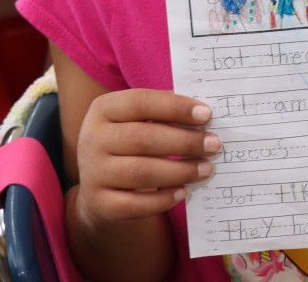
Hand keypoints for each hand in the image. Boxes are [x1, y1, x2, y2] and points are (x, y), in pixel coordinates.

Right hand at [75, 88, 219, 224]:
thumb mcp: (138, 121)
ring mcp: (93, 173)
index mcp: (103, 109)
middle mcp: (92, 139)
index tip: (207, 114)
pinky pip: (135, 204)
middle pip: (143, 138)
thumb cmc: (131, 142)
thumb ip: (164, 114)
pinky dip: (163, 200)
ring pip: (142, 172)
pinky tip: (183, 192)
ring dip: (180, 170)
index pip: (141, 102)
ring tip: (207, 168)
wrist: (100, 183)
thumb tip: (205, 115)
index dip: (175, 107)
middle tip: (214, 144)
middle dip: (185, 142)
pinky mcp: (98, 203)